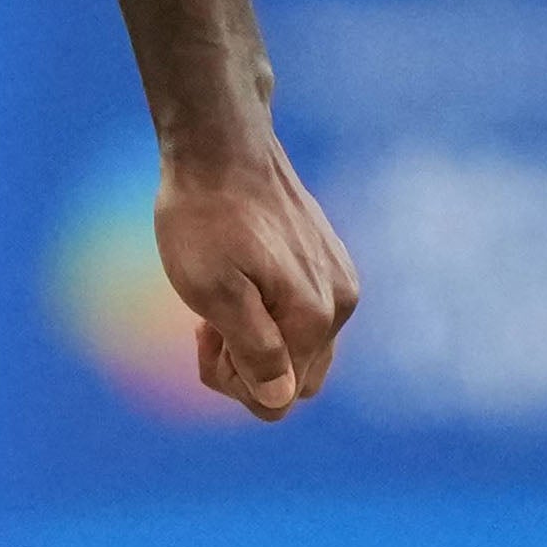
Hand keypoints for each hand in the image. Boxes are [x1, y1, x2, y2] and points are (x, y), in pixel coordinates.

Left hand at [152, 143, 358, 421]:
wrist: (222, 147)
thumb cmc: (206, 219)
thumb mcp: (214, 293)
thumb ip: (253, 351)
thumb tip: (280, 398)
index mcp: (314, 318)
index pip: (277, 398)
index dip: (233, 382)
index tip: (205, 335)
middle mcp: (341, 304)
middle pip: (295, 379)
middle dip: (248, 368)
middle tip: (210, 322)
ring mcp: (340, 280)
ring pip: (299, 347)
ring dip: (258, 339)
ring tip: (224, 295)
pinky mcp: (329, 260)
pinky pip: (303, 314)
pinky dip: (270, 311)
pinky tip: (241, 277)